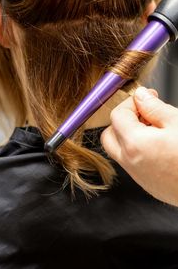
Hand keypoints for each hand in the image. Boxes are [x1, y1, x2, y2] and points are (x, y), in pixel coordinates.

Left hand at [101, 87, 177, 206]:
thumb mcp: (177, 122)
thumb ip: (154, 107)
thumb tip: (141, 96)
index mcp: (134, 143)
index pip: (117, 115)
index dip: (131, 103)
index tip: (146, 99)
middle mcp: (130, 162)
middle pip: (110, 134)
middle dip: (123, 120)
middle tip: (144, 114)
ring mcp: (138, 176)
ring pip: (119, 150)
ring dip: (129, 135)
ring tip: (155, 129)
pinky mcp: (148, 184)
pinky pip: (132, 163)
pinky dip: (138, 151)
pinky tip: (160, 145)